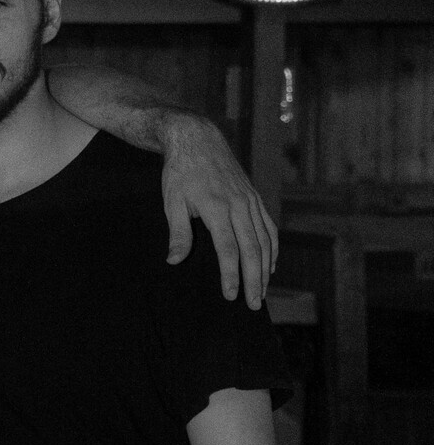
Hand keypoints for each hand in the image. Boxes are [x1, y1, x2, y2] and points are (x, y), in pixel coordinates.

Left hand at [158, 115, 277, 306]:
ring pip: (264, 240)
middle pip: (252, 249)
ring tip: (261, 292)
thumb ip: (178, 232)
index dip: (231, 274)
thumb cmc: (180, 172)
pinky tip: (270, 266)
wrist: (198, 139)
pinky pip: (268, 226)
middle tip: (252, 304)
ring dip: (265, 269)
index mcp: (216, 207)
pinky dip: (272, 248)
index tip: (230, 295)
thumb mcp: (172, 201)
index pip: (228, 249)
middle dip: (254, 279)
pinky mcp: (254, 197)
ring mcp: (249, 201)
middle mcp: (238, 205)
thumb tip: (175, 261)